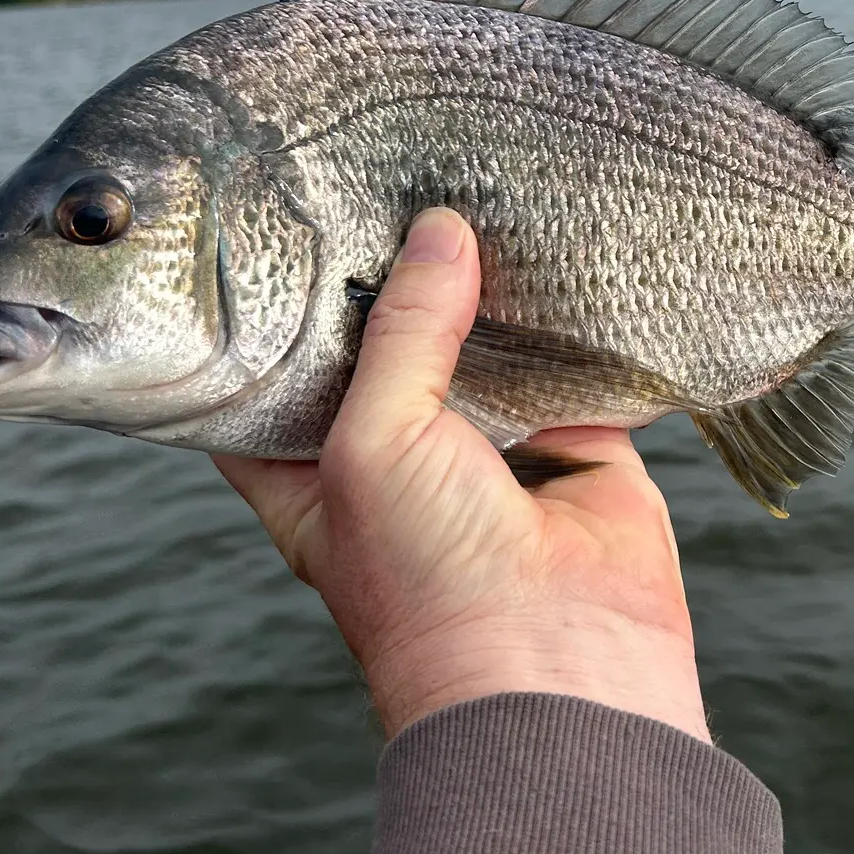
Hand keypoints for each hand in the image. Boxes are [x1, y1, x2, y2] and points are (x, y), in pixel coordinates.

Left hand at [214, 207, 710, 742]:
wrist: (561, 673)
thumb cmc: (427, 585)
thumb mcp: (375, 442)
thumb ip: (406, 333)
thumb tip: (438, 233)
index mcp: (316, 468)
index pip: (278, 378)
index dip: (281, 311)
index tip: (285, 225)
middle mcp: (399, 455)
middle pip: (389, 345)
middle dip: (396, 278)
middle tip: (394, 180)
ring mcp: (489, 450)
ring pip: (482, 346)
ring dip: (487, 289)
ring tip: (478, 191)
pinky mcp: (575, 446)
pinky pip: (571, 365)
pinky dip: (570, 319)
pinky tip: (558, 251)